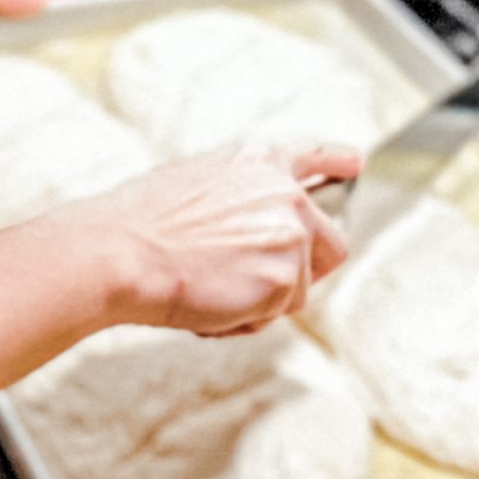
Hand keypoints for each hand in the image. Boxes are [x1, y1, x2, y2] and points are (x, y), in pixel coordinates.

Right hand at [58, 145, 358, 337]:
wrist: (124, 250)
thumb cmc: (144, 224)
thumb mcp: (198, 184)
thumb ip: (243, 200)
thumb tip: (260, 231)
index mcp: (259, 163)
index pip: (312, 158)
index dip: (336, 162)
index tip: (354, 162)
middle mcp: (286, 194)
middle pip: (330, 244)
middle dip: (303, 270)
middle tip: (258, 282)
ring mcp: (291, 236)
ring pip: (298, 289)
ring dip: (260, 299)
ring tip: (210, 286)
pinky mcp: (286, 279)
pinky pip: (274, 316)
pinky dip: (244, 320)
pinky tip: (210, 304)